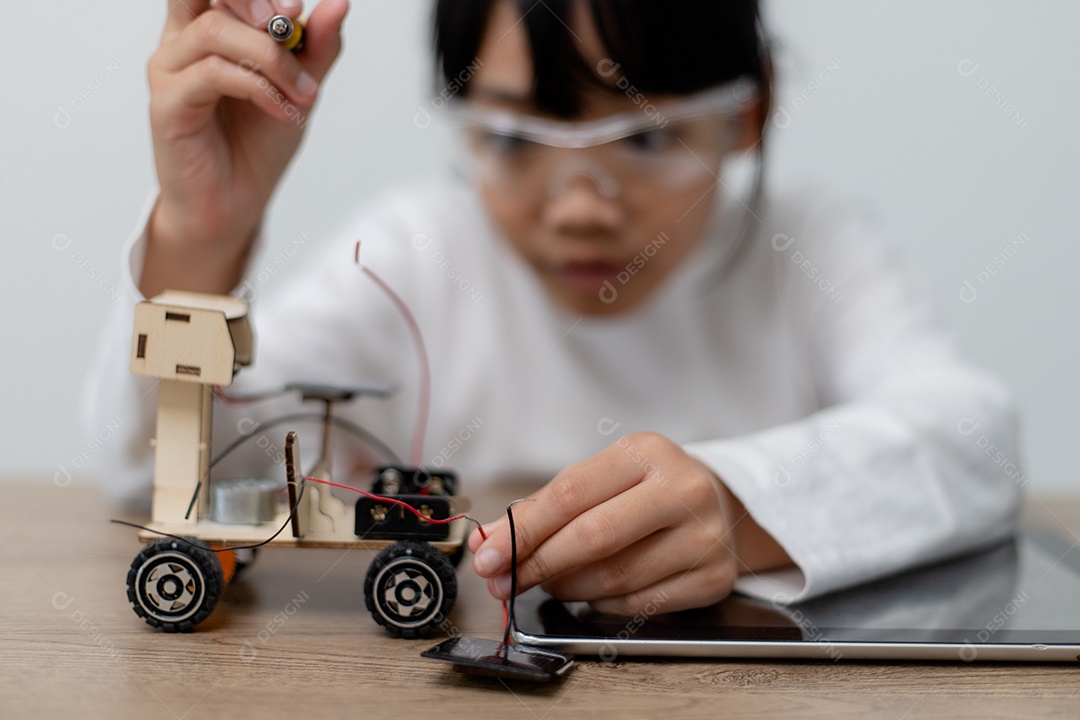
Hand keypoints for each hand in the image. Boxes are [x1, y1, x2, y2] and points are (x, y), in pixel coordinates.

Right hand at [142, 0, 348, 295]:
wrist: (235, 204)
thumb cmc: (257, 144)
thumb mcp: (299, 88)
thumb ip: (316, 47)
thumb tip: (339, 3)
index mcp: (209, 27)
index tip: (297, 10)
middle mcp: (182, 41)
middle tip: (291, 20)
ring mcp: (170, 70)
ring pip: (214, 31)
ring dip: (271, 57)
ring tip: (303, 92)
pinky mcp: (167, 104)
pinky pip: (212, 74)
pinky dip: (257, 87)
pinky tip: (283, 111)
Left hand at [469, 432, 741, 615]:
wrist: (722, 503)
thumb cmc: (647, 488)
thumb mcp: (602, 476)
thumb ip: (545, 506)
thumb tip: (489, 541)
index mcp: (646, 452)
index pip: (571, 495)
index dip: (523, 531)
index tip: (487, 555)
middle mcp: (683, 490)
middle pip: (593, 539)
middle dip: (538, 565)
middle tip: (503, 581)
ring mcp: (704, 537)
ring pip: (613, 579)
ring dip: (566, 587)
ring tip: (549, 581)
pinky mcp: (714, 579)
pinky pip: (638, 605)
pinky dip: (601, 604)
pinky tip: (590, 592)